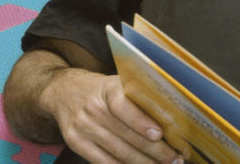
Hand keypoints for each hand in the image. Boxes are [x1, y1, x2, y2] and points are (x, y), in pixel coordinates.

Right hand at [40, 69, 182, 163]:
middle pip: (126, 135)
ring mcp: (82, 127)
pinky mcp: (75, 142)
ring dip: (143, 163)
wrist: (64, 91)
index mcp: (107, 89)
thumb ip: (140, 97)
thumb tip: (173, 118)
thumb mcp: (119, 84)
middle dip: (154, 150)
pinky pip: (103, 161)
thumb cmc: (102, 90)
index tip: (159, 134)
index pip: (123, 106)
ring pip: (118, 152)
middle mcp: (93, 108)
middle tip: (175, 158)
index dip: (141, 122)